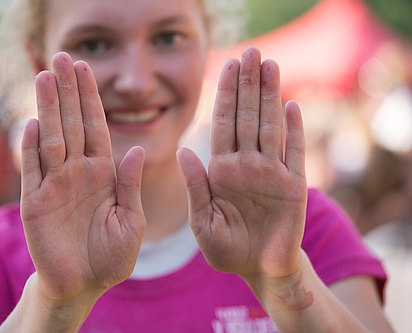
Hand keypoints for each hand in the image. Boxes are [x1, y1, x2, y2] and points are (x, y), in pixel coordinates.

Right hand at [19, 52, 145, 301]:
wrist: (85, 285)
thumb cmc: (111, 255)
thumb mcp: (131, 219)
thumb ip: (130, 185)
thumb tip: (135, 149)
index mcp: (103, 172)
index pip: (96, 127)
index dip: (91, 98)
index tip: (86, 69)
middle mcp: (77, 172)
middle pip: (71, 124)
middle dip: (68, 91)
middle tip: (62, 57)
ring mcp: (54, 185)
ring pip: (51, 139)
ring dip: (48, 109)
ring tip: (45, 77)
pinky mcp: (35, 203)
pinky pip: (32, 171)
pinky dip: (31, 148)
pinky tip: (32, 122)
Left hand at [177, 47, 306, 279]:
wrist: (258, 269)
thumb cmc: (226, 249)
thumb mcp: (202, 221)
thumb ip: (195, 186)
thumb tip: (183, 150)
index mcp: (222, 170)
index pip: (224, 124)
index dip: (227, 95)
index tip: (229, 65)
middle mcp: (246, 164)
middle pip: (248, 117)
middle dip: (249, 85)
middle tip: (252, 51)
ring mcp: (271, 173)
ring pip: (270, 127)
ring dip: (270, 97)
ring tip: (271, 66)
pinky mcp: (293, 186)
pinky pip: (294, 152)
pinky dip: (293, 130)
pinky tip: (290, 105)